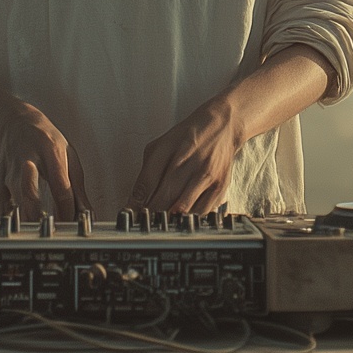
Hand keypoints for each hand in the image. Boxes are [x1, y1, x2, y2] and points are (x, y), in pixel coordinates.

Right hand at [0, 100, 86, 220]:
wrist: (14, 120)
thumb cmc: (45, 138)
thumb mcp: (69, 154)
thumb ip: (78, 188)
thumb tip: (87, 214)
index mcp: (50, 152)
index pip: (60, 187)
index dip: (66, 211)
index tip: (71, 225)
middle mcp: (27, 160)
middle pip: (29, 191)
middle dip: (37, 215)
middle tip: (48, 232)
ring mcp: (8, 170)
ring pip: (9, 197)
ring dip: (19, 219)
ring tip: (30, 234)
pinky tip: (9, 227)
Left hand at [130, 94, 239, 214]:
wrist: (223, 126)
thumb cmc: (189, 136)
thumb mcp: (162, 145)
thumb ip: (148, 170)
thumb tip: (136, 199)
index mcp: (170, 148)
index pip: (148, 181)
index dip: (136, 202)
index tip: (129, 214)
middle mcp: (188, 161)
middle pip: (164, 197)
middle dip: (150, 215)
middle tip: (142, 224)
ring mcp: (205, 175)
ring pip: (182, 208)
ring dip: (168, 220)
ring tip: (160, 226)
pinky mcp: (219, 186)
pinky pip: (200, 212)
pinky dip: (188, 220)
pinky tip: (180, 221)